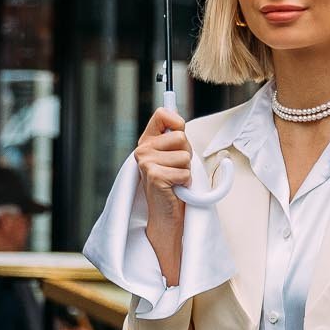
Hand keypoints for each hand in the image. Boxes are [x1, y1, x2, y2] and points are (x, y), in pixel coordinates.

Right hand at [134, 107, 191, 283]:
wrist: (166, 215)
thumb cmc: (173, 185)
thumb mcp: (173, 157)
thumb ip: (175, 139)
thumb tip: (180, 122)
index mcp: (147, 142)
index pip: (162, 114)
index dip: (177, 122)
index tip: (180, 132)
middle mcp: (143, 150)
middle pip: (181, 137)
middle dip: (187, 155)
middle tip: (177, 169)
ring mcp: (146, 163)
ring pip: (185, 156)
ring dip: (186, 170)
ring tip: (175, 180)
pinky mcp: (154, 176)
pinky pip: (184, 172)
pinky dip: (185, 182)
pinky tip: (175, 189)